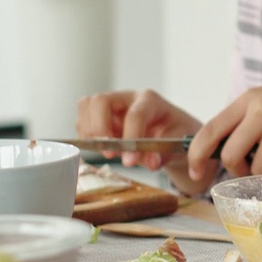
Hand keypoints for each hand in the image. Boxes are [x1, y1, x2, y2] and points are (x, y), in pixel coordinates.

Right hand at [75, 89, 201, 178]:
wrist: (174, 134)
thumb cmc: (177, 134)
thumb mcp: (179, 143)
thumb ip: (165, 154)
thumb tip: (151, 162)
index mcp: (151, 101)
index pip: (134, 114)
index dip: (130, 138)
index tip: (129, 162)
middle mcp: (128, 98)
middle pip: (100, 100)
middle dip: (99, 128)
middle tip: (109, 152)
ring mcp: (112, 106)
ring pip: (86, 106)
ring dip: (90, 132)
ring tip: (107, 150)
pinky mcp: (101, 117)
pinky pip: (83, 121)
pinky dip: (87, 137)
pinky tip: (103, 148)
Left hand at [186, 75, 261, 180]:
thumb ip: (249, 118)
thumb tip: (225, 150)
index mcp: (250, 99)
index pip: (210, 130)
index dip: (197, 155)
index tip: (195, 171)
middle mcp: (261, 112)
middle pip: (230, 156)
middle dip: (238, 171)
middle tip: (253, 170)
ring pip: (257, 171)